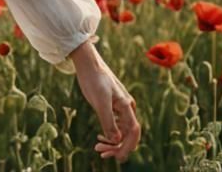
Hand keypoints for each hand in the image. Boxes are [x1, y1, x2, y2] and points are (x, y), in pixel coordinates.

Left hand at [70, 40, 139, 161]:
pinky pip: (116, 124)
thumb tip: (116, 139)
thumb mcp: (99, 101)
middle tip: (101, 153)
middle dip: (117, 146)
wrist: (88, 63)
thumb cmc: (93, 79)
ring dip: (112, 142)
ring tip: (98, 148)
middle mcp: (127, 107)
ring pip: (121, 130)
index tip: (118, 158)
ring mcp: (120, 106)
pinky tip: (100, 138)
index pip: (133, 132)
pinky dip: (109, 133)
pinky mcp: (112, 105)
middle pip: (128, 133)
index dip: (127, 146)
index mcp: (127, 106)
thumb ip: (108, 120)